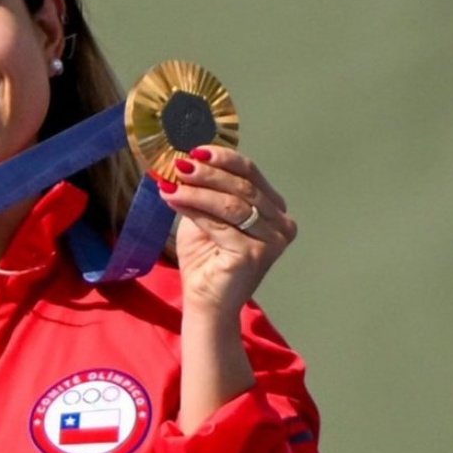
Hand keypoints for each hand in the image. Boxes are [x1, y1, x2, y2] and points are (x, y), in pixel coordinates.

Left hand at [158, 146, 297, 315]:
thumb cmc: (207, 259)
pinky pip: (220, 225)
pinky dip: (194, 210)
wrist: (207, 302)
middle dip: (207, 173)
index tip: (195, 149)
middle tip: (179, 164)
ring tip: (171, 183)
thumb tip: (183, 162)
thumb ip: (203, 192)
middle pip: (242, 186)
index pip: (251, 174)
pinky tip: (173, 200)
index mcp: (273, 209)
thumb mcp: (205, 216)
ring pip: (231, 204)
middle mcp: (281, 224)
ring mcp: (272, 241)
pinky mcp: (254, 255)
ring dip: (197, 190)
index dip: (224, 159)